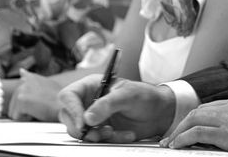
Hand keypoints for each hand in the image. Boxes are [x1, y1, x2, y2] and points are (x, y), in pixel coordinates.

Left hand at [8, 69, 61, 120]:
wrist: (65, 106)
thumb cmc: (59, 99)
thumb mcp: (47, 84)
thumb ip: (34, 79)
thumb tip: (21, 71)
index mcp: (30, 77)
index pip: (19, 86)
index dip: (26, 98)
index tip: (35, 100)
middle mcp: (24, 81)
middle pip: (14, 104)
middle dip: (24, 109)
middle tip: (40, 107)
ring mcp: (22, 90)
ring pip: (14, 112)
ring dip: (24, 114)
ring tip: (39, 110)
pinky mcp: (21, 100)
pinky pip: (17, 118)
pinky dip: (25, 119)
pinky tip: (37, 113)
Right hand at [58, 74, 174, 142]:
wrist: (159, 113)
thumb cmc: (144, 96)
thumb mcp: (127, 95)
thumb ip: (107, 104)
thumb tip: (88, 118)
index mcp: (91, 85)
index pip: (69, 96)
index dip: (72, 110)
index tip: (83, 124)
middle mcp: (89, 101)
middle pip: (68, 116)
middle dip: (82, 129)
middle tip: (97, 133)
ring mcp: (94, 117)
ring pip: (81, 132)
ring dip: (97, 136)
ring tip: (115, 132)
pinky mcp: (101, 131)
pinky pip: (96, 140)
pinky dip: (110, 141)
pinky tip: (124, 134)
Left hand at [160, 97, 227, 156]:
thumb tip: (218, 134)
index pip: (207, 108)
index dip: (192, 119)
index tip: (183, 129)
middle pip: (197, 112)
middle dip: (181, 125)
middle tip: (170, 137)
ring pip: (194, 119)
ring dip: (179, 132)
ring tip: (171, 143)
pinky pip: (199, 133)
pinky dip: (184, 138)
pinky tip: (178, 145)